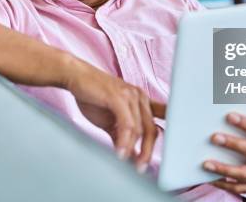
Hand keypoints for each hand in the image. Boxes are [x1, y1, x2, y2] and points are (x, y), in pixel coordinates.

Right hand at [64, 56, 164, 172]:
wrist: (76, 76)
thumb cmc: (93, 97)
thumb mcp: (110, 121)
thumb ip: (121, 137)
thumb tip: (130, 158)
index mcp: (142, 101)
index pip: (162, 119)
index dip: (169, 135)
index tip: (162, 156)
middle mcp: (140, 97)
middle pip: (152, 129)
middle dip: (147, 152)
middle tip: (141, 168)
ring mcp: (130, 95)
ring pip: (139, 129)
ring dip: (132, 149)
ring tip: (126, 162)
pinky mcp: (118, 97)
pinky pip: (127, 123)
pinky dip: (124, 140)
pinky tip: (119, 152)